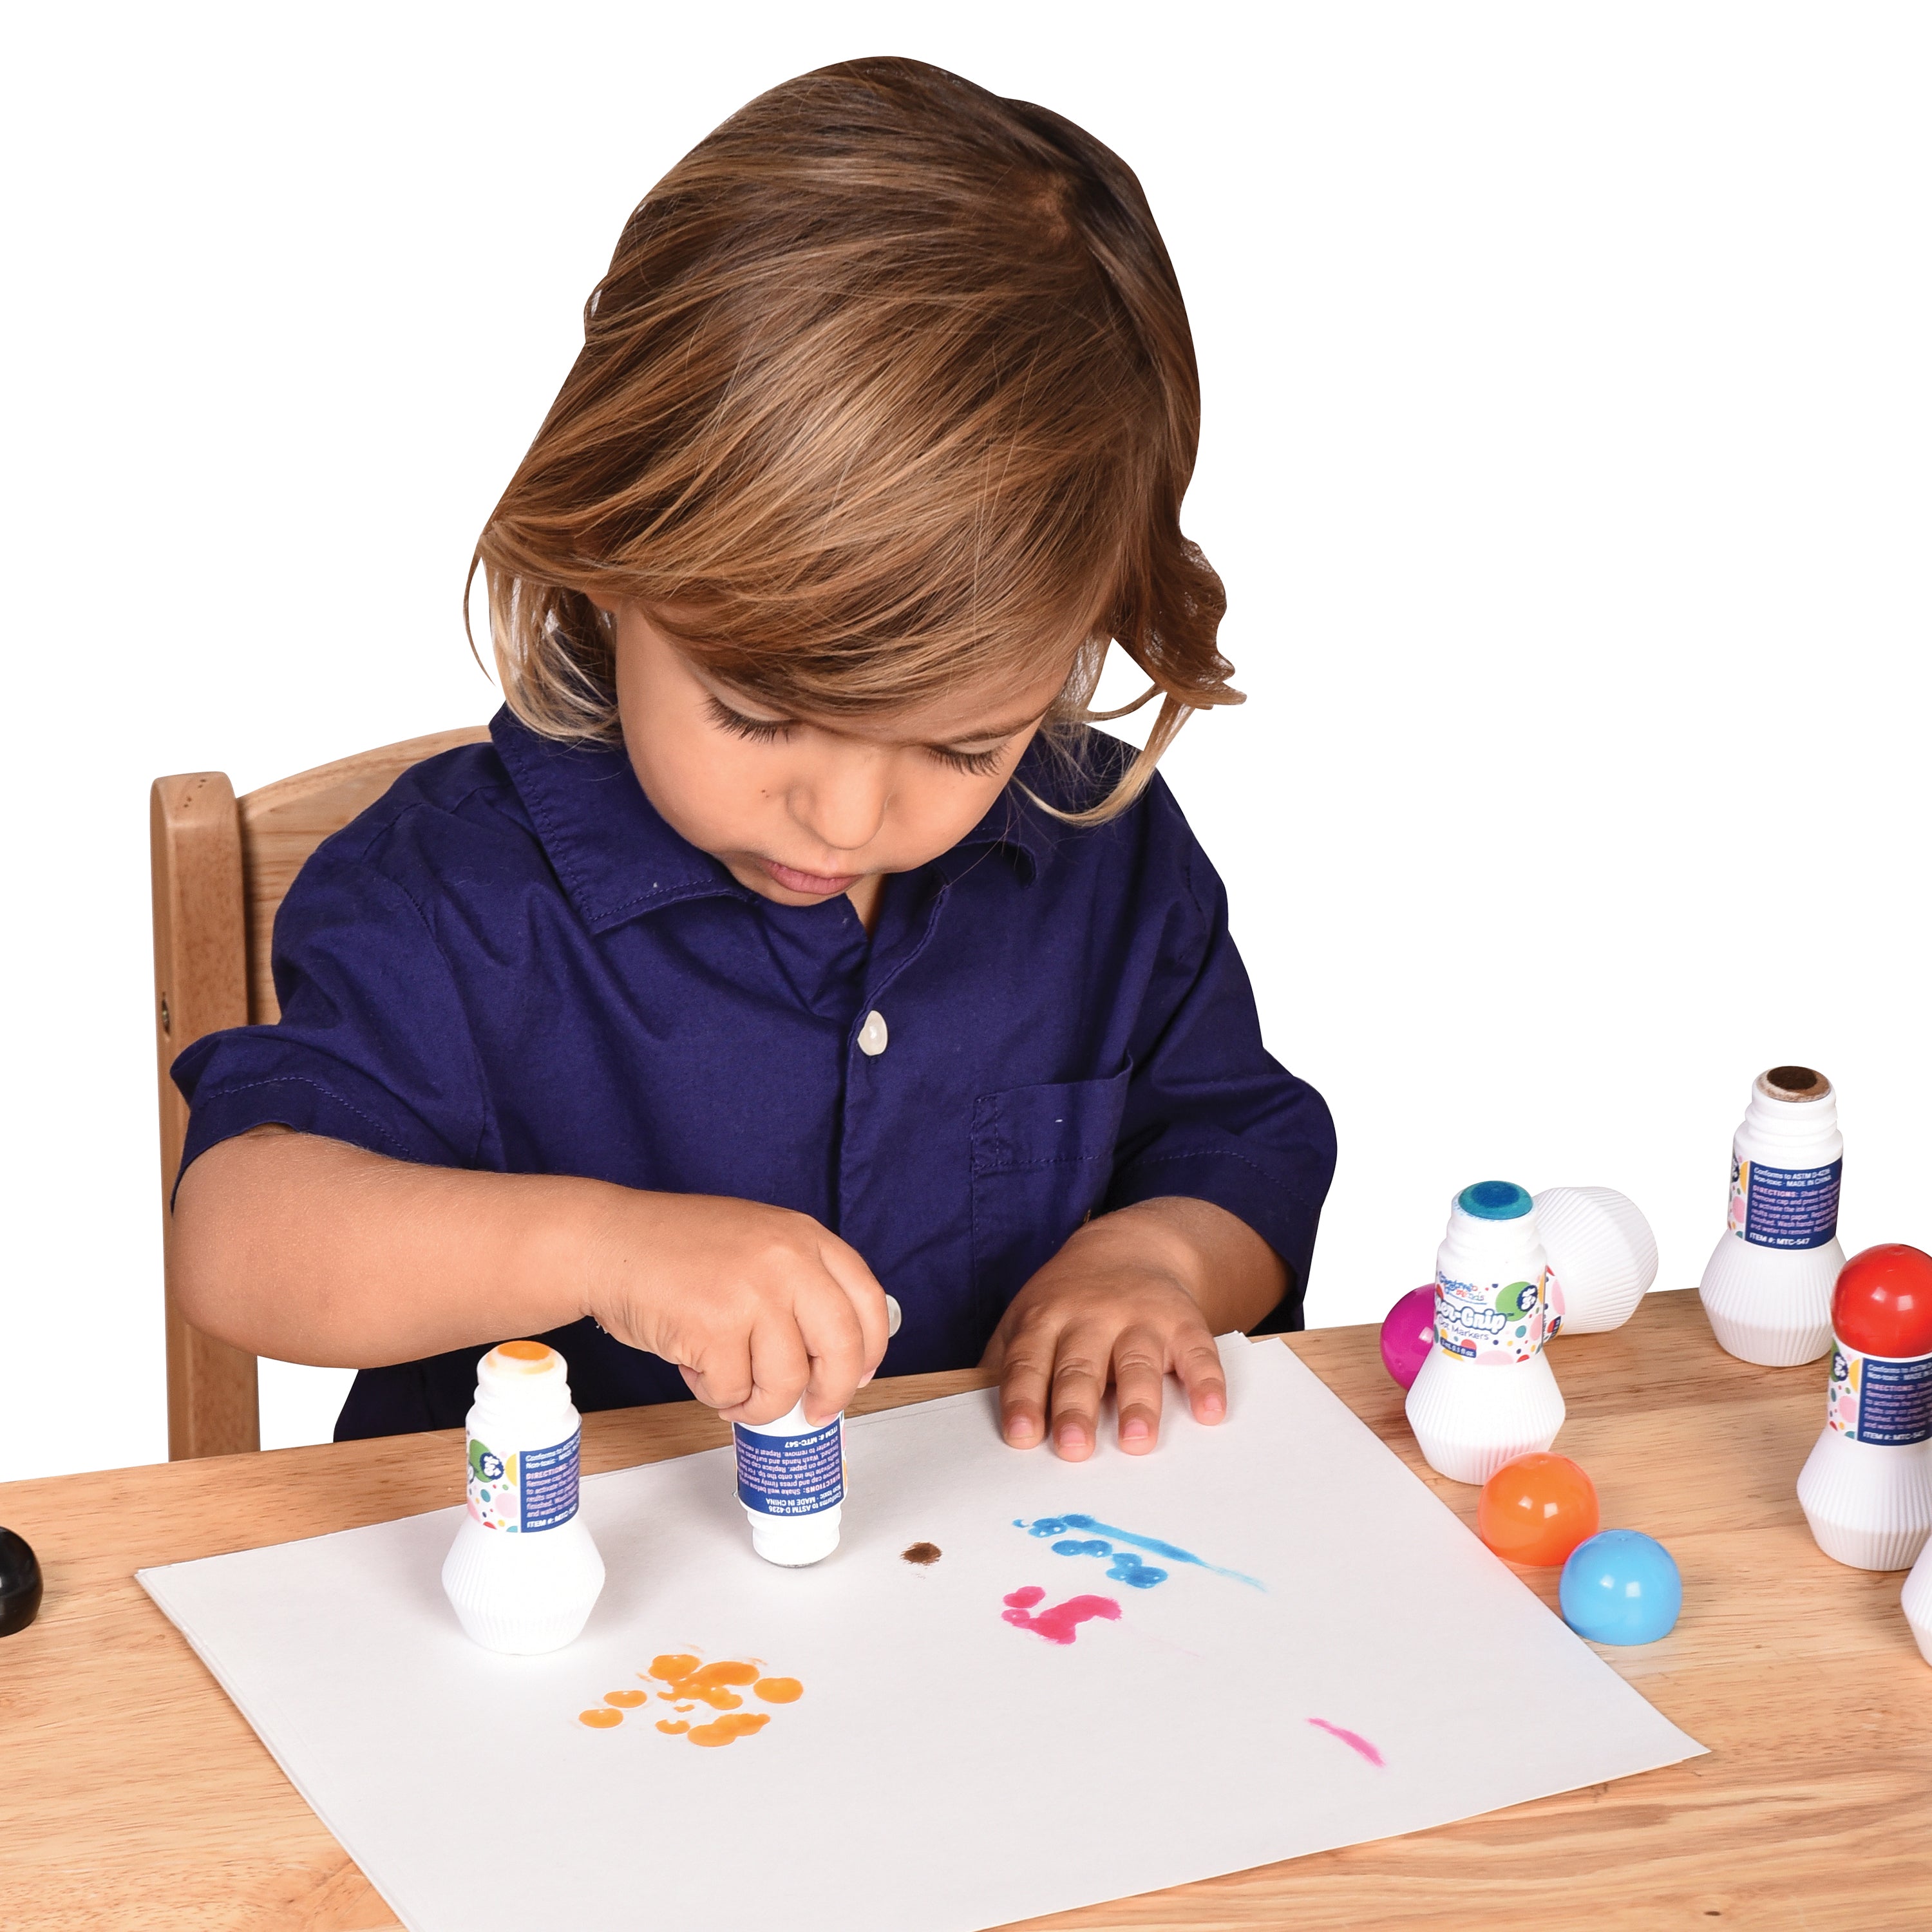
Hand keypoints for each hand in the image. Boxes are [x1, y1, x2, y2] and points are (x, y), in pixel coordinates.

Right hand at [585, 1192, 889, 1426]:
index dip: (870, 1350)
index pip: (867, 1301)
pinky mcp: (713, 1328)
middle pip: (842, 1348)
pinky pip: (734, 1390)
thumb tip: (835, 1355)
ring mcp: (751, 1293)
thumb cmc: (676, 1248)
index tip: (860, 1375)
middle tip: (814, 1410)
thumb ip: (798, 1282)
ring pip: (786, 1380)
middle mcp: (786, 1261)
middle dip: (832, 1392)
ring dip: (760, 1402)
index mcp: (803, 1237)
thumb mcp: (758, 1242)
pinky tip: (698, 1370)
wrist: (608, 1241)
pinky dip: (717, 1394)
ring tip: (734, 1388)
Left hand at [981, 1199, 1276, 1459]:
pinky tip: (1209, 1412)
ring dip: (1137, 1402)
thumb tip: (973, 1416)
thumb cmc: (1068, 1302)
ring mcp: (1139, 1318)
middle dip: (1076, 1406)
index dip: (1024, 1398)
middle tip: (1073, 1447)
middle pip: (1080, 1365)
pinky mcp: (1183, 1322)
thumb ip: (1005, 1363)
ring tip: (1135, 1441)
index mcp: (1045, 1319)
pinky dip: (1206, 1381)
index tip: (1022, 1435)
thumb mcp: (1027, 1318)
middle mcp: (1091, 1317)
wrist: (1130, 1247)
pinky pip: (1197, 1352)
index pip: (1029, 1361)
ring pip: (1137, 1362)